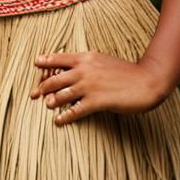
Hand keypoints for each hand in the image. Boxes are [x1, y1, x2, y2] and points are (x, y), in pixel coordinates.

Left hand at [30, 51, 170, 124]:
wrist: (146, 81)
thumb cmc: (125, 71)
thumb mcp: (101, 60)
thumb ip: (86, 63)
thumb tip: (72, 68)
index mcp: (84, 58)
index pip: (58, 58)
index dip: (44, 62)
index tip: (35, 64)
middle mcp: (83, 70)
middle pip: (55, 78)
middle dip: (42, 86)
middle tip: (34, 93)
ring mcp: (89, 86)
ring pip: (62, 94)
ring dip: (52, 101)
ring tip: (46, 105)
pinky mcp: (97, 101)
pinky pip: (76, 110)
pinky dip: (65, 116)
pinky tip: (59, 120)